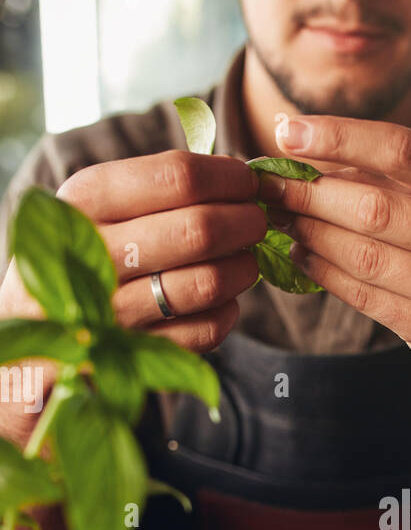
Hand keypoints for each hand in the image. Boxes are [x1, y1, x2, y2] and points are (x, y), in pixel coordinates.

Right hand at [1, 149, 267, 352]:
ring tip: (247, 261)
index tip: (250, 183)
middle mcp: (93, 250)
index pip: (178, 176)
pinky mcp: (132, 354)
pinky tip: (224, 301)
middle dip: (246, 223)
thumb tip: (239, 175)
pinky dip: (227, 313)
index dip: (229, 178)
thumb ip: (157, 186)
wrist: (32, 332)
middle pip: (199, 229)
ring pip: (207, 283)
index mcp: (85, 199)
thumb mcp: (98, 206)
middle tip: (258, 223)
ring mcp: (112, 308)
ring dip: (244, 269)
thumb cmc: (83, 254)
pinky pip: (205, 330)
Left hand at [268, 116, 410, 396]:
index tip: (288, 132)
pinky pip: (365, 297)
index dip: (340, 137)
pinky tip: (303, 256)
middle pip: (374, 207)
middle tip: (269, 184)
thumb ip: (389, 175)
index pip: (403, 150)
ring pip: (363, 256)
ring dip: (310, 234)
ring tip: (282, 218)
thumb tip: (302, 148)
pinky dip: (324, 273)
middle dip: (310, 193)